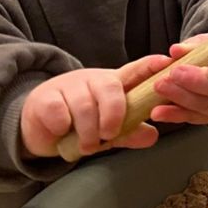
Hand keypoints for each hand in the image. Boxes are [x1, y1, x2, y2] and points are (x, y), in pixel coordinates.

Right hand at [20, 57, 170, 157]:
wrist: (40, 125)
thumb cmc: (82, 124)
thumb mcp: (109, 130)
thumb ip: (130, 132)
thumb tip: (152, 135)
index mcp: (114, 85)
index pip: (135, 71)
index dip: (150, 66)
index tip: (166, 61)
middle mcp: (93, 80)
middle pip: (110, 88)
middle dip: (114, 114)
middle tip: (109, 134)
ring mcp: (68, 86)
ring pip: (85, 105)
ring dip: (88, 131)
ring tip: (88, 145)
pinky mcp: (45, 98)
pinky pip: (59, 111)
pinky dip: (63, 127)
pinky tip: (62, 132)